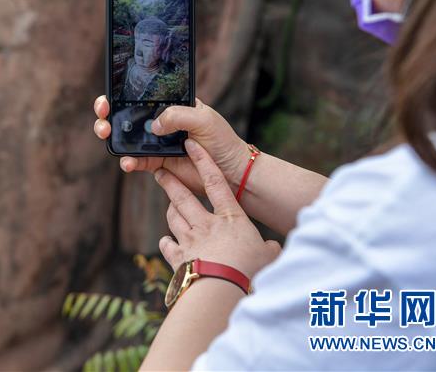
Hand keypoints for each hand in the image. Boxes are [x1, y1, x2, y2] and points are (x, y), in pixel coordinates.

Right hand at [93, 95, 251, 190]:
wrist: (231, 171)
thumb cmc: (222, 140)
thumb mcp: (203, 119)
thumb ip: (178, 116)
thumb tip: (153, 125)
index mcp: (169, 105)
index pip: (139, 95)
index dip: (119, 95)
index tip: (109, 99)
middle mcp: (159, 122)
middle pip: (124, 115)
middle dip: (107, 115)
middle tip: (103, 118)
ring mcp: (155, 143)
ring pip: (125, 138)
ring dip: (112, 137)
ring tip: (107, 137)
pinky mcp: (156, 163)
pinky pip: (136, 161)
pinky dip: (128, 162)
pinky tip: (127, 162)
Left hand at [156, 139, 280, 279]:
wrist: (221, 289)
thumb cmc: (249, 270)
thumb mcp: (266, 256)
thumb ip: (267, 248)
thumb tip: (274, 248)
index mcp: (230, 218)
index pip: (215, 182)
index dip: (203, 161)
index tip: (191, 145)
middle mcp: (205, 224)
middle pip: (183, 196)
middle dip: (170, 181)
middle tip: (161, 172)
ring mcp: (189, 240)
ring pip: (173, 217)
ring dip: (171, 209)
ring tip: (170, 204)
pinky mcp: (178, 258)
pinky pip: (167, 245)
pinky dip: (166, 242)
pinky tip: (166, 241)